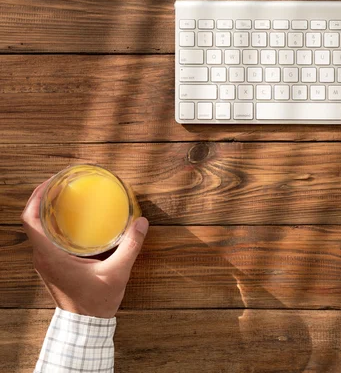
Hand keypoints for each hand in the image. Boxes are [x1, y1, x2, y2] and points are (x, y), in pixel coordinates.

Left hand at [21, 179, 148, 317]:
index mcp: (51, 256)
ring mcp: (45, 263)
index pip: (30, 220)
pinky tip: (72, 221)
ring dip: (47, 212)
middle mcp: (43, 257)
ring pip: (38, 230)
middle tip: (61, 185)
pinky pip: (46, 239)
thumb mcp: (117, 273)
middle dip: (43, 199)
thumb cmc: (96, 302)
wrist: (85, 326)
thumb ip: (130, 246)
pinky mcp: (52, 267)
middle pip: (32, 221)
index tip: (49, 182)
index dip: (36, 198)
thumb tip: (141, 222)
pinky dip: (54, 225)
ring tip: (65, 198)